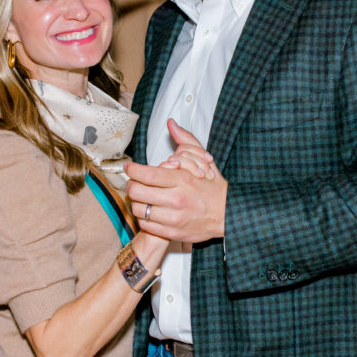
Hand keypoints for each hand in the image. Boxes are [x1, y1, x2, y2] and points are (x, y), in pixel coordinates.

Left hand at [126, 120, 226, 242]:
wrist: (228, 214)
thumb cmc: (213, 187)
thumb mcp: (203, 160)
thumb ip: (186, 140)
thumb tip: (171, 124)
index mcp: (182, 180)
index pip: (146, 174)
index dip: (131, 169)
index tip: (128, 167)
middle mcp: (176, 200)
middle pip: (137, 192)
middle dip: (131, 185)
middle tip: (133, 182)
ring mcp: (173, 218)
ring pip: (138, 209)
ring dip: (136, 201)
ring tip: (142, 196)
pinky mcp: (172, 232)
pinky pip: (146, 224)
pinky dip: (144, 217)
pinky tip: (150, 210)